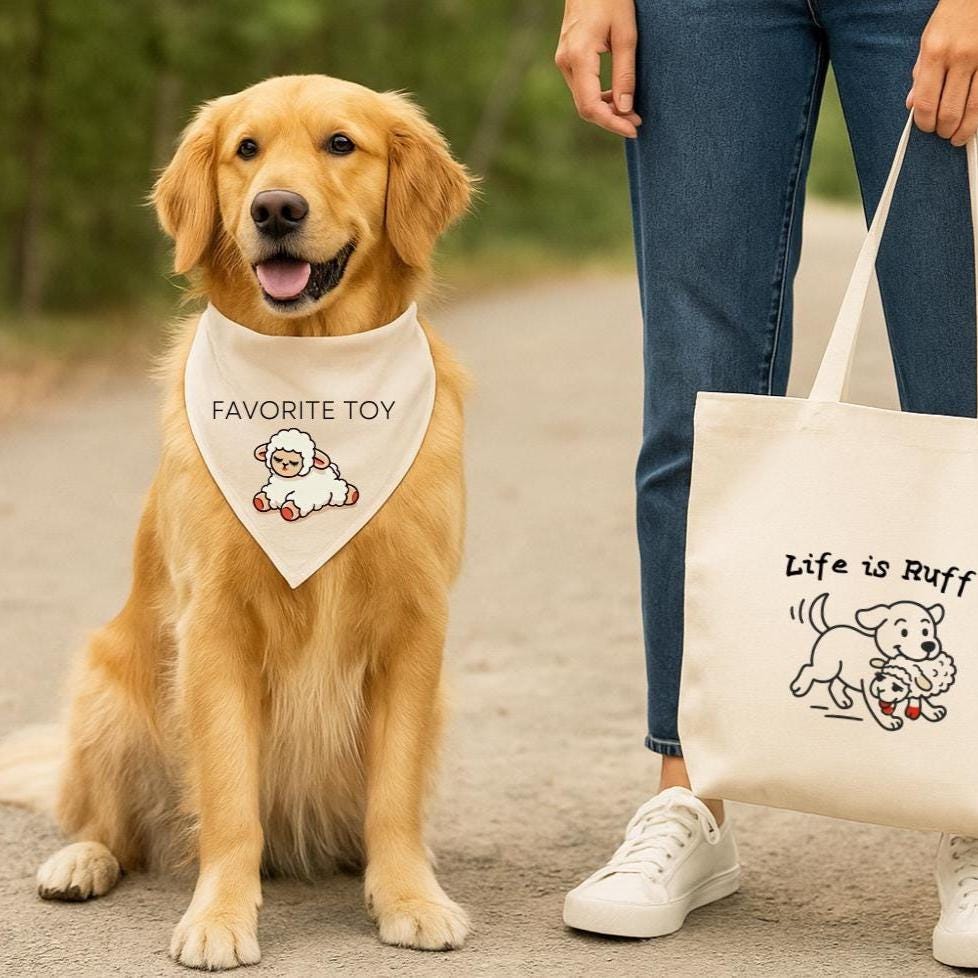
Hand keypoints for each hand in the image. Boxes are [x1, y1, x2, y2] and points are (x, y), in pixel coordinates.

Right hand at [555, 0, 642, 137]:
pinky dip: (599, 98)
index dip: (612, 123)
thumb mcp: (626, 34)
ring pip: (583, 100)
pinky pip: (582, 88)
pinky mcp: (568, 59)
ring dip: (606, 110)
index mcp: (579, 57)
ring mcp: (564, 61)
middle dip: (611, 119)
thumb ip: (625, 74)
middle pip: (585, 107)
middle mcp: (566, 62)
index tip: (633, 128)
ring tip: (631, 112)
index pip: (591, 105)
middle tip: (636, 122)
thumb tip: (625, 109)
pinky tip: (617, 98)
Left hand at [908, 0, 977, 145]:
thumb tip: (912, 105)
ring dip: (965, 130)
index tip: (926, 128)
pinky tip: (975, 120)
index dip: (924, 123)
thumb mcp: (929, 39)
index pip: (926, 102)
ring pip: (974, 108)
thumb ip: (920, 73)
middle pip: (950, 110)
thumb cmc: (954, 13)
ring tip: (959, 137)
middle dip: (944, 130)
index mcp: (935, 51)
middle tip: (943, 134)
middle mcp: (960, 56)